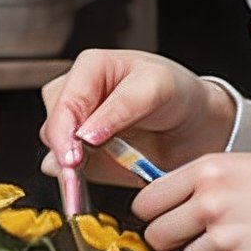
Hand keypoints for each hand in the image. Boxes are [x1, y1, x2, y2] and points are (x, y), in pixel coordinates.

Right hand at [40, 49, 237, 187]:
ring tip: (109, 171)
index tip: (73, 159)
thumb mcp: (156, 89)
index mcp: (91, 67)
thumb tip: (83, 135)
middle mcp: (78, 96)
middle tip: (82, 174)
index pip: (64, 101)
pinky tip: (103, 179)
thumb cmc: (179, 94)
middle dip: (66, 153)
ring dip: (74, 168)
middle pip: (53, 127)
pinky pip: (69, 173)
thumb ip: (120, 109)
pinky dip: (81, 183)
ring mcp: (78, 127)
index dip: (64, 133)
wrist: (197, 125)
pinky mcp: (83, 156)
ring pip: (55, 151)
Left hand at [132, 152, 250, 250]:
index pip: (146, 202)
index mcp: (207, 171)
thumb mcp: (244, 164)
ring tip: (237, 247)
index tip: (165, 221)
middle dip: (174, 242)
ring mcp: (226, 237)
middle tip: (196, 240)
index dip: (154, 215)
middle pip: (158, 237)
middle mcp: (211, 202)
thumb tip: (173, 197)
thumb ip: (207, 179)